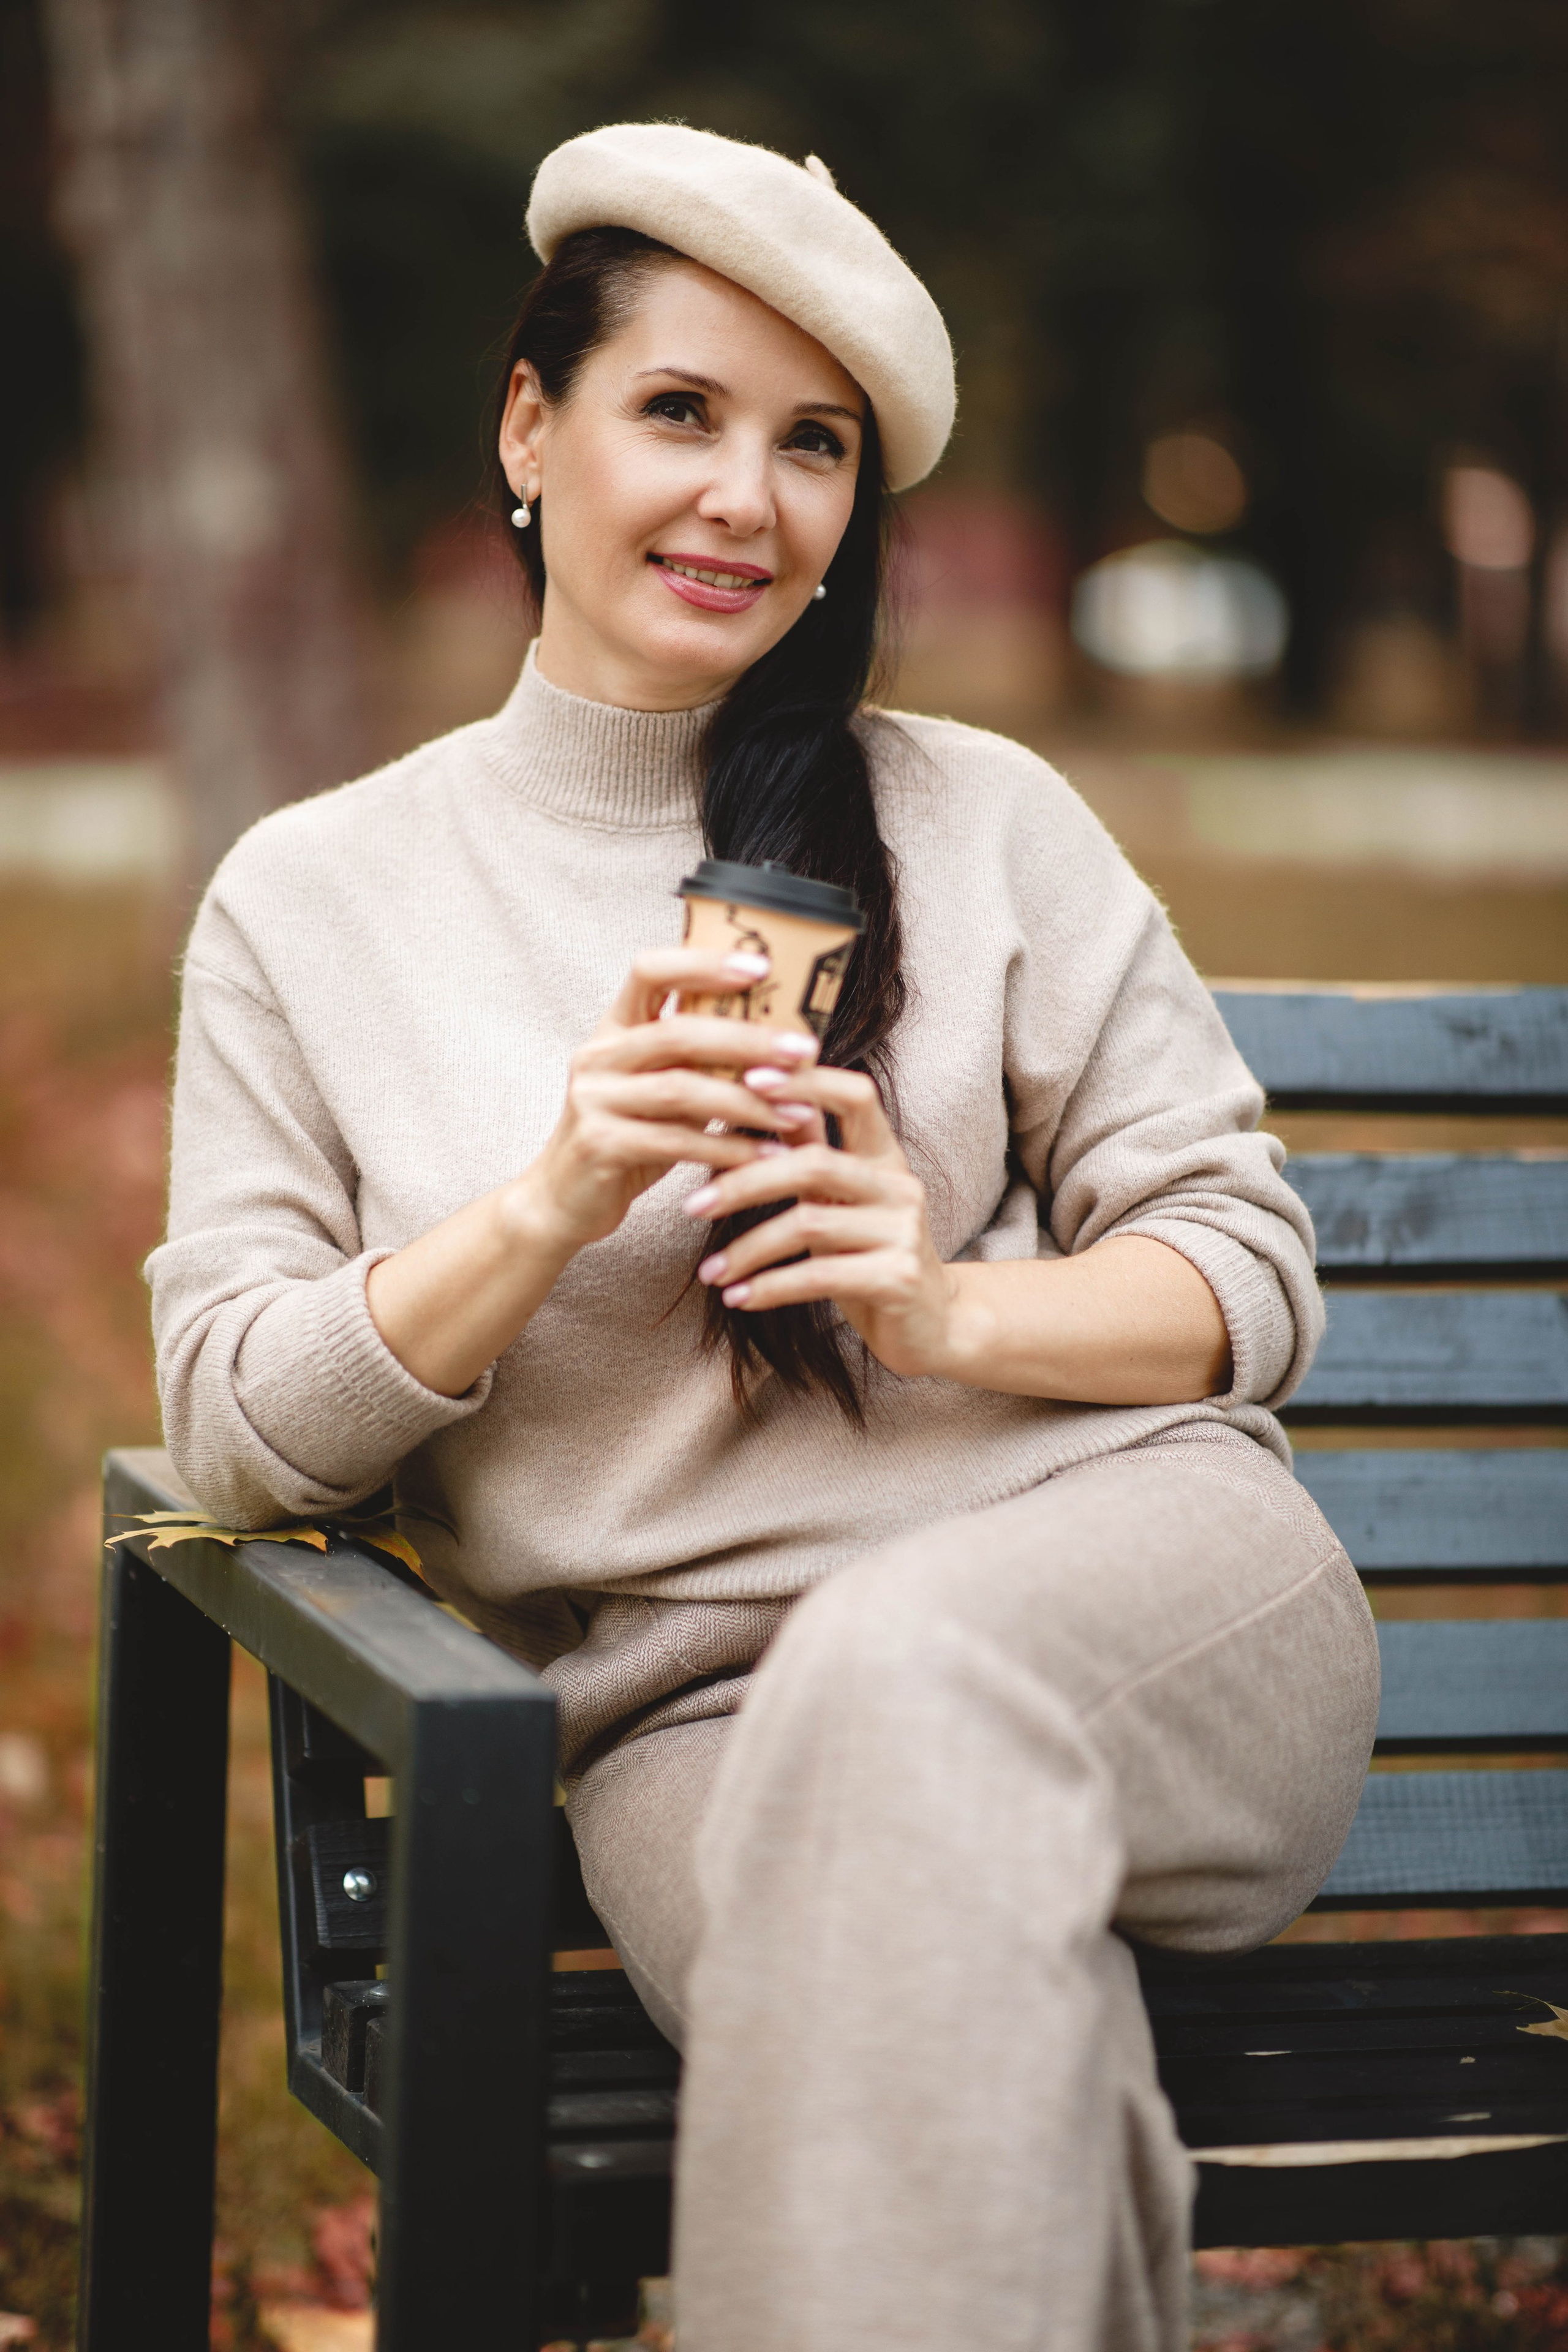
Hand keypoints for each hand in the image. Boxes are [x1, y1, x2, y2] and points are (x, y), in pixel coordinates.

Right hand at [515, 947, 819, 1255]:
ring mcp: (593, 1099)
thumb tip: (780, 1038)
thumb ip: (700, 1060)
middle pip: (679, 1032)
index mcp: (614, 1028)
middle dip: (748, 1040)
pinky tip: (766, 1155)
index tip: (761, 967)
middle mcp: (598, 1056)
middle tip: (804, 1051)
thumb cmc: (628, 1137)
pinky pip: (676, 1142)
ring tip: (798, 1112)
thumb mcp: (659, 1088)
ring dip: (748, 1102)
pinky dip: (728, 1149)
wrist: (565, 1199)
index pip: (650, 970)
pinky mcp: (600, 1145)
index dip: (703, 963)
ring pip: (682, 1089)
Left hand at [681, 1059, 963, 1380]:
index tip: (747, 1079)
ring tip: (710, 1272)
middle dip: (744, 1184)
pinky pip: (820, 1276)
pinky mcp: (899, 1279)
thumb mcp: (840, 1201)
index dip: (805, 1081)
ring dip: (748, 1249)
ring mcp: (904, 1232)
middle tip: (692, 1207)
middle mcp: (899, 1185)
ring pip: (810, 1224)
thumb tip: (757, 1094)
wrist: (931, 1324)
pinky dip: (770, 1288)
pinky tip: (738, 1298)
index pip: (855, 1096)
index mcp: (885, 1157)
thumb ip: (807, 1152)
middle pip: (815, 1164)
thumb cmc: (871, 1255)